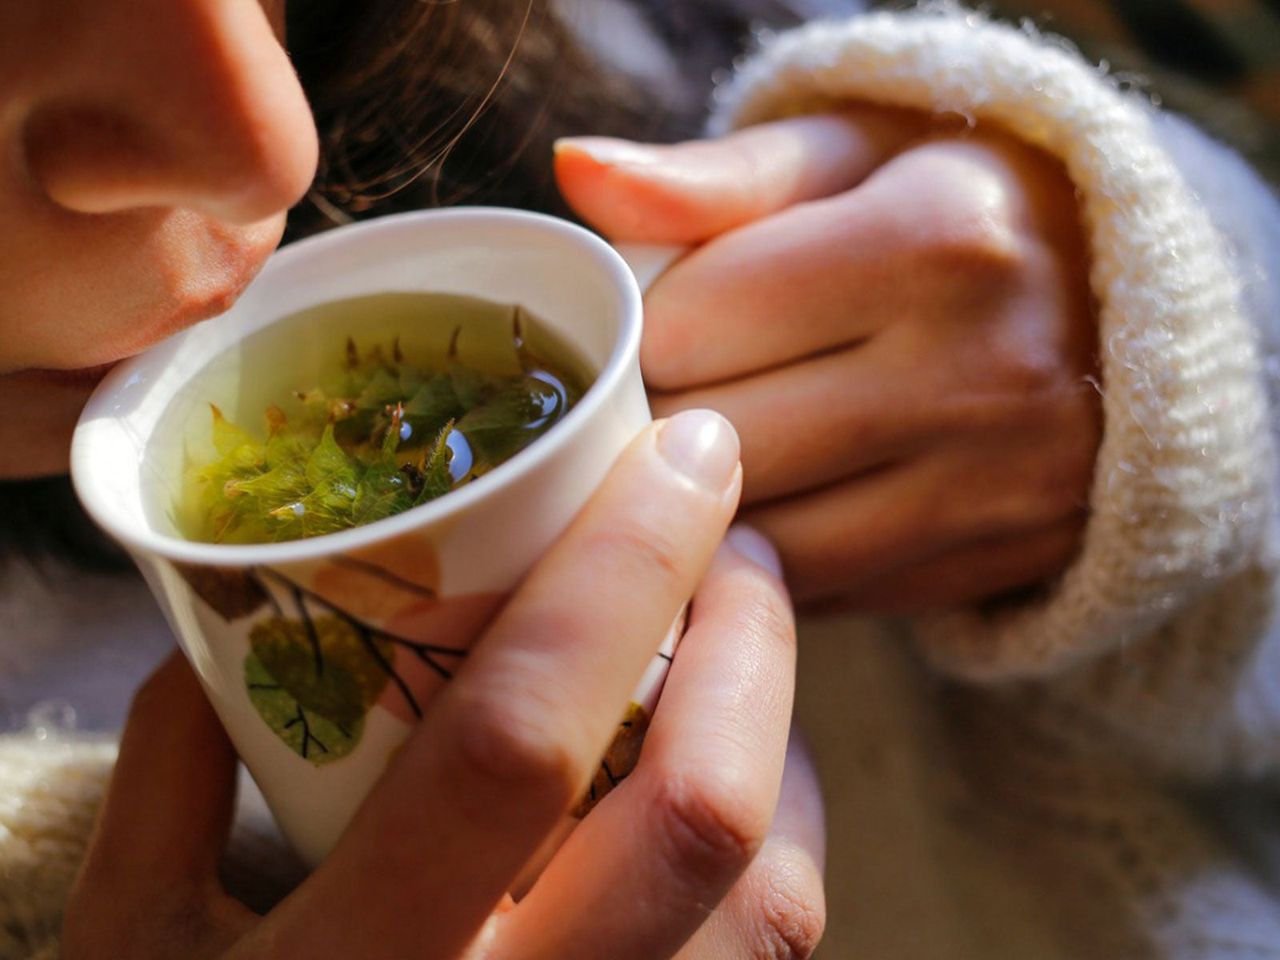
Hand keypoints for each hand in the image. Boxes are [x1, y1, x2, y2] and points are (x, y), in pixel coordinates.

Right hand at [61, 411, 826, 958]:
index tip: (684, 452)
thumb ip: (169, 770)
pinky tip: (748, 789)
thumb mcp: (122, 946)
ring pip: (777, 905)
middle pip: (703, 811)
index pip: (522, 736)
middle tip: (737, 536)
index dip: (622, 571)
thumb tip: (228, 617)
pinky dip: (785, 852)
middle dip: (753, 638)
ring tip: (751, 643)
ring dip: (790, 739)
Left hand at [557, 108, 1101, 611]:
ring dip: (700, 514)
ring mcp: (998, 485)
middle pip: (716, 447)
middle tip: (650, 402)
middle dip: (653, 430)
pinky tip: (770, 510)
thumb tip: (577, 171)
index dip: (638, 334)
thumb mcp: (852, 155)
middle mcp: (978, 372)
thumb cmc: (958, 208)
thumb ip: (715, 175)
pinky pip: (826, 594)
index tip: (647, 328)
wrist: (1134, 307)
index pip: (689, 325)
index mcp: (934, 238)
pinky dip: (771, 563)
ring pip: (762, 544)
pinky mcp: (999, 560)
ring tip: (696, 462)